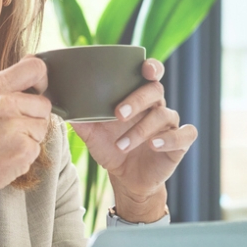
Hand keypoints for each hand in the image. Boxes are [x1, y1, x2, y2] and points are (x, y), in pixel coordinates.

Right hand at [0, 56, 50, 209]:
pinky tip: (4, 158)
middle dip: (34, 118)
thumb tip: (35, 73)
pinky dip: (25, 156)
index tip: (37, 90)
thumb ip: (4, 90)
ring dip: (30, 138)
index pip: (35, 68)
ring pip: (43, 127)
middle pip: (44, 104)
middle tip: (9, 131)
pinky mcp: (24, 149)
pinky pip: (38, 148)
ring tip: (3, 145)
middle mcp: (5, 103)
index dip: (42, 80)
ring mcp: (15, 126)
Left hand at [69, 59, 197, 221]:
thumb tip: (62, 106)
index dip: (151, 67)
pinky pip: (184, 134)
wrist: (126, 179)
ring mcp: (169, 124)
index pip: (151, 74)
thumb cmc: (112, 149)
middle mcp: (156, 107)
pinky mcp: (178, 143)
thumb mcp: (93, 135)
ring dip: (140, 130)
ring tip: (121, 145)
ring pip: (164, 115)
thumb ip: (81, 119)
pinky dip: (169, 138)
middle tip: (117, 114)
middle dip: (136, 100)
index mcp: (138, 98)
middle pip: (155, 91)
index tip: (144, 69)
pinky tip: (153, 145)